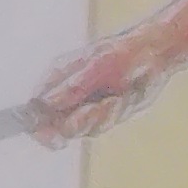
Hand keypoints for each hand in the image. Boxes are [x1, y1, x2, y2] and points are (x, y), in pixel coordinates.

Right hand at [25, 31, 163, 143]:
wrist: (152, 55)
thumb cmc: (121, 54)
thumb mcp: (95, 67)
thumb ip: (70, 88)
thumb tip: (43, 104)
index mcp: (57, 79)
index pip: (35, 110)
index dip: (39, 126)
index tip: (53, 133)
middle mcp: (66, 95)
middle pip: (55, 128)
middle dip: (78, 122)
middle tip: (95, 109)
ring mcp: (83, 106)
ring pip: (81, 130)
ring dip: (99, 117)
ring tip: (115, 98)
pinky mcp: (101, 115)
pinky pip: (101, 126)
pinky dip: (112, 115)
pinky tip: (122, 98)